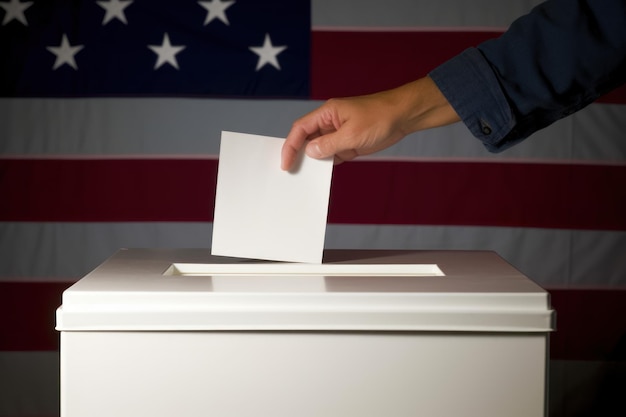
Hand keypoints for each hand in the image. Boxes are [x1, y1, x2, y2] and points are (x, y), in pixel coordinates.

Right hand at [281, 76, 459, 170]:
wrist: (403, 117)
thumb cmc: (380, 117)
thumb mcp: (352, 134)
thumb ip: (330, 144)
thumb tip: (310, 152)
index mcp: (327, 113)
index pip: (301, 129)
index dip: (290, 145)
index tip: (285, 162)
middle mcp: (330, 122)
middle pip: (307, 139)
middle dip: (298, 154)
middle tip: (291, 172)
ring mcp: (339, 133)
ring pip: (319, 149)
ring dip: (313, 161)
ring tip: (304, 177)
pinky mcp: (349, 143)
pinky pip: (332, 155)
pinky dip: (327, 164)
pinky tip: (322, 175)